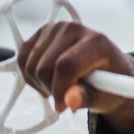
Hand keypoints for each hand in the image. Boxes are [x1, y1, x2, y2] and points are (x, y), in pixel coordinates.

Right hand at [18, 21, 133, 133]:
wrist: (109, 68)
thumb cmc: (110, 82)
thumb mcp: (105, 97)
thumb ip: (87, 99)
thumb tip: (70, 100)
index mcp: (97, 41)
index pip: (66, 65)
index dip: (60, 89)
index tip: (64, 106)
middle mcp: (75, 28)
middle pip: (45, 66)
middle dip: (52, 89)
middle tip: (65, 98)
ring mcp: (57, 28)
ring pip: (32, 65)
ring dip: (41, 84)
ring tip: (60, 88)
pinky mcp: (43, 32)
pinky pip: (23, 58)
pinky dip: (31, 76)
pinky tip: (48, 80)